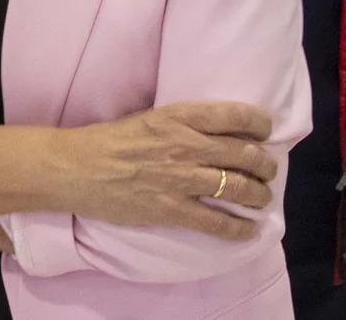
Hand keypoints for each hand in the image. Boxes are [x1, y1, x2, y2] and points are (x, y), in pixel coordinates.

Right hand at [58, 102, 278, 241]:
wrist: (78, 168)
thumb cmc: (112, 139)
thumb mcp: (153, 117)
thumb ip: (185, 123)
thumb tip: (217, 131)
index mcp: (180, 117)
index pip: (234, 115)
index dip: (260, 123)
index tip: (265, 131)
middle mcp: (186, 145)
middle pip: (244, 153)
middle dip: (264, 164)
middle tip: (268, 170)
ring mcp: (180, 179)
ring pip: (237, 187)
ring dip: (258, 194)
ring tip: (262, 197)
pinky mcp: (171, 209)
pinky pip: (215, 222)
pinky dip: (239, 228)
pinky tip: (250, 230)